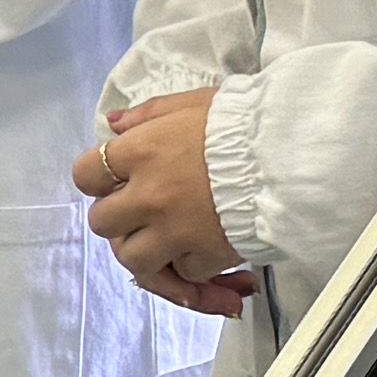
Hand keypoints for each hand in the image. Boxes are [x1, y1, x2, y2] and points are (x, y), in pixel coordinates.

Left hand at [72, 89, 254, 316]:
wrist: (290, 152)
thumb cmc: (242, 123)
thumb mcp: (192, 103)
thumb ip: (149, 115)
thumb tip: (114, 123)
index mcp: (141, 152)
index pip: (85, 175)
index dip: (98, 180)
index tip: (116, 181)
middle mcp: (149, 195)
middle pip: (103, 224)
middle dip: (119, 220)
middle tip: (143, 213)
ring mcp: (174, 230)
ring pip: (134, 259)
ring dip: (149, 253)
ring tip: (172, 242)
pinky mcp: (203, 255)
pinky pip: (183, 273)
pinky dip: (192, 268)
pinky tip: (211, 253)